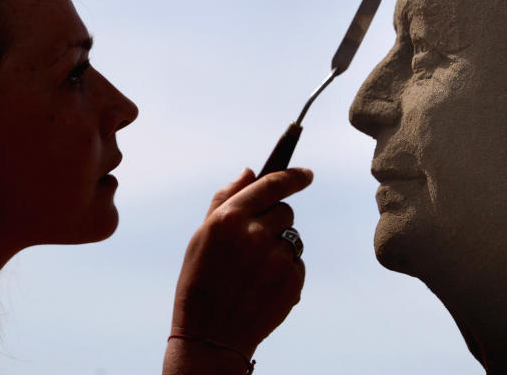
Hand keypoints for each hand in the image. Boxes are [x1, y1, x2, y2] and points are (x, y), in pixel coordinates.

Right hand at [168, 167, 312, 360]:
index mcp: (229, 218)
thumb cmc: (200, 280)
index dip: (293, 176)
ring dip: (279, 248)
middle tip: (255, 243)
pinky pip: (297, 263)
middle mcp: (255, 234)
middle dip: (275, 221)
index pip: (272, 184)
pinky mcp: (291, 280)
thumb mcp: (202, 236)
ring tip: (254, 272)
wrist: (211, 335)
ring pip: (293, 238)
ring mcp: (276, 258)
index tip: (306, 174)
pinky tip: (262, 287)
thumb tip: (249, 171)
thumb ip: (225, 198)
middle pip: (285, 211)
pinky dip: (285, 272)